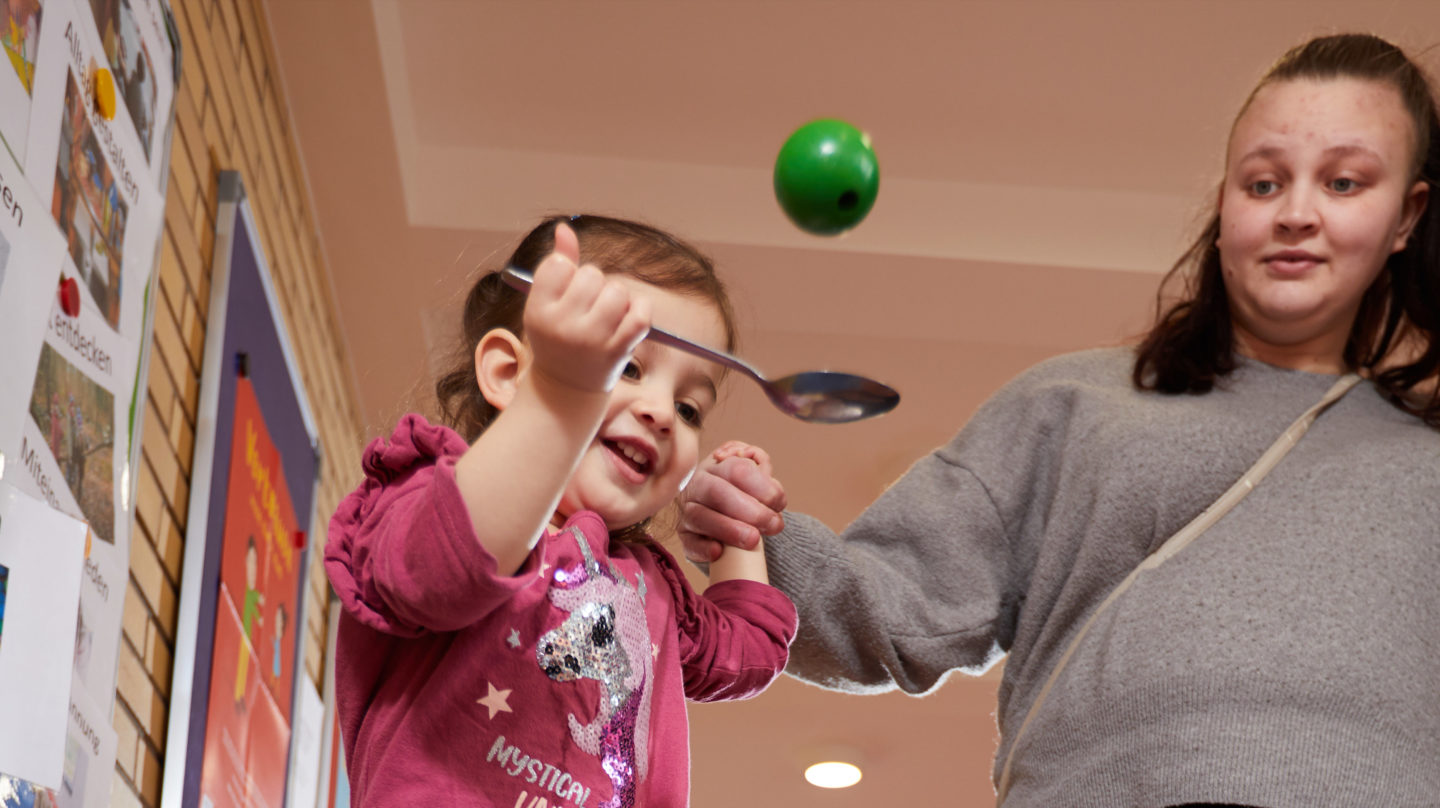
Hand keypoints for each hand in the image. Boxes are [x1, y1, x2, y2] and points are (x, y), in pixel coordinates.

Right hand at [522, 223, 649, 393]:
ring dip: (617, 297)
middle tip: (587, 308)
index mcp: (538, 311)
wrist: (567, 387)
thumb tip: (565, 227)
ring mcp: (592, 340)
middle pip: (591, 274)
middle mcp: (563, 326)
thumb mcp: (546, 303)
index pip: (559, 265)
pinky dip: (639, 309)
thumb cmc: (557, 336)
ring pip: (617, 290)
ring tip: (606, 315)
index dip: (567, 273)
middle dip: (594, 285)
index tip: (565, 293)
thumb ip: (556, 264)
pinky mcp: (619, 350)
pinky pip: (641, 311)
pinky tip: (627, 320)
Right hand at [679, 441, 787, 561]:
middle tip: (773, 525)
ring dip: (729, 529)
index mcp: (716, 466)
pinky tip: (719, 551)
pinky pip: (689, 542)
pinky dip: (703, 548)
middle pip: (717, 492)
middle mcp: (697, 485)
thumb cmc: (741, 489)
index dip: (763, 487)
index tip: (779, 504)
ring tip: (753, 539)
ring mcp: (687, 511)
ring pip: (699, 517)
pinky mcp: (685, 536)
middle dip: (750, 510)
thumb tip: (764, 471)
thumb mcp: (753, 470)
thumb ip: (761, 464)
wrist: (721, 510)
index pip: (737, 469)